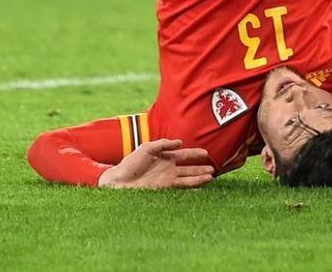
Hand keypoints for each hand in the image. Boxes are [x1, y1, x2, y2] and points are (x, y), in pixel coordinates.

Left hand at [98, 139, 214, 189]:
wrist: (119, 181)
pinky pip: (180, 188)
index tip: (206, 153)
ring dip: (198, 178)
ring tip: (211, 177)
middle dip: (200, 168)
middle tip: (213, 168)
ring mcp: (166, 179)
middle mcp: (168, 169)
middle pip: (188, 168)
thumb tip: (180, 142)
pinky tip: (198, 189)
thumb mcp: (147, 147)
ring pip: (187, 178)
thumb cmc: (130, 163)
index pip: (184, 154)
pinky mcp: (163, 189)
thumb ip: (163, 144)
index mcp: (165, 157)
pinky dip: (190, 188)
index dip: (195, 154)